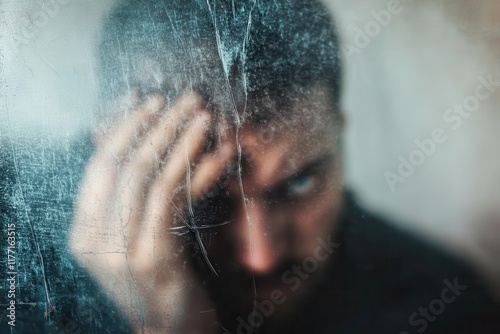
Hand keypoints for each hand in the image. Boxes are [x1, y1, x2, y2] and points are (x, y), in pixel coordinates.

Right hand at [69, 92, 234, 332]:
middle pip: (127, 164)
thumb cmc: (157, 282)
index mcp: (84, 231)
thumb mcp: (139, 237)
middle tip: (186, 97)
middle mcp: (94, 239)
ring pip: (152, 175)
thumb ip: (138, 199)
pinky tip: (221, 152)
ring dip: (183, 139)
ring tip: (206, 114)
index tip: (150, 101)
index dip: (125, 129)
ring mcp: (122, 249)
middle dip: (160, 125)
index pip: (100, 166)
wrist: (170, 332)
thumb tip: (154, 145)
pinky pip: (177, 199)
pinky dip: (201, 170)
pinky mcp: (154, 257)